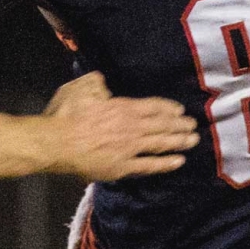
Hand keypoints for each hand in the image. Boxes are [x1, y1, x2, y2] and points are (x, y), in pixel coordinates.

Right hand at [39, 72, 199, 179]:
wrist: (55, 143)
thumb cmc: (65, 114)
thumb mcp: (80, 87)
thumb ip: (96, 82)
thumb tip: (104, 82)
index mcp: (122, 107)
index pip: (153, 106)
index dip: (169, 108)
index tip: (180, 110)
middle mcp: (132, 127)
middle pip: (162, 125)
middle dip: (180, 125)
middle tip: (193, 125)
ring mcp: (129, 148)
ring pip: (161, 144)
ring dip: (179, 142)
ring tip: (193, 141)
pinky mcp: (123, 167)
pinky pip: (150, 166)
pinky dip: (165, 164)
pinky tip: (178, 162)